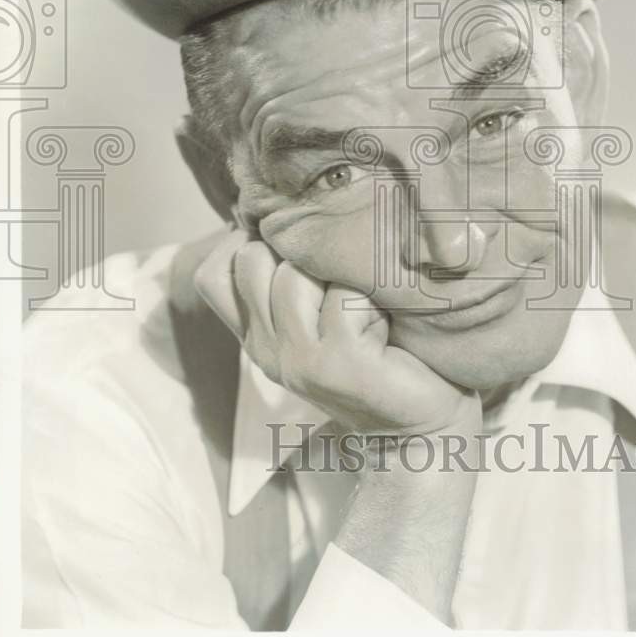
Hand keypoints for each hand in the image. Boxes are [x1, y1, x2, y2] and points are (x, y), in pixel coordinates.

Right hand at [194, 229, 479, 437]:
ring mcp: (296, 360)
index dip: (244, 242)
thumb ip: (294, 276)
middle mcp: (266, 350)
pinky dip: (371, 301)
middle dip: (298, 254)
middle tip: (340, 286)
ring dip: (340, 278)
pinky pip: (343, 297)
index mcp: (257, 336)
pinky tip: (386, 330)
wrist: (422, 425)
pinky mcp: (334, 365)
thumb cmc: (380, 352)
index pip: (212, 274)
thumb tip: (280, 211)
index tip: (294, 247)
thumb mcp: (323, 314)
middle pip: (250, 260)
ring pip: (294, 276)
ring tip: (367, 312)